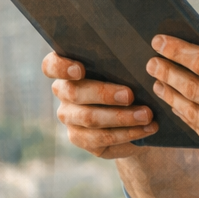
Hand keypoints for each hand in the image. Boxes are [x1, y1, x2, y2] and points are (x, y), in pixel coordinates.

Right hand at [43, 52, 157, 159]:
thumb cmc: (129, 80)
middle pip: (74, 93)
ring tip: (146, 116)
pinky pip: (101, 138)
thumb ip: (121, 62)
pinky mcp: (80, 139)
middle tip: (130, 95)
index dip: (61, 67)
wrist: (137, 113)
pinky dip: (127, 133)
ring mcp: (70, 117)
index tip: (80, 70)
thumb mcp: (124, 68)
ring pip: (89, 118)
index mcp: (68, 69)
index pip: (51, 66)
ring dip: (121, 117)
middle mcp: (64, 92)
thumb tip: (137, 59)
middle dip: (104, 94)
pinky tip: (145, 129)